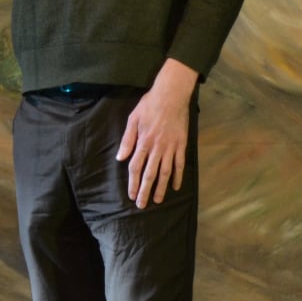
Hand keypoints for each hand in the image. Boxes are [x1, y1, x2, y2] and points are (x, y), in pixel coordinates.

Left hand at [117, 58, 198, 207]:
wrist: (171, 95)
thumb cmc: (149, 105)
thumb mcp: (133, 119)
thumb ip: (127, 139)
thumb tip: (120, 158)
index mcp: (143, 142)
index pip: (136, 167)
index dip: (133, 183)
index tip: (131, 195)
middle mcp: (156, 148)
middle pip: (149, 174)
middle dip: (145, 191)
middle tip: (142, 205)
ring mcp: (170, 147)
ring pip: (165, 173)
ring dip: (161, 188)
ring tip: (157, 200)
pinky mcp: (181, 145)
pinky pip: (180, 164)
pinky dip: (178, 177)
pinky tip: (176, 187)